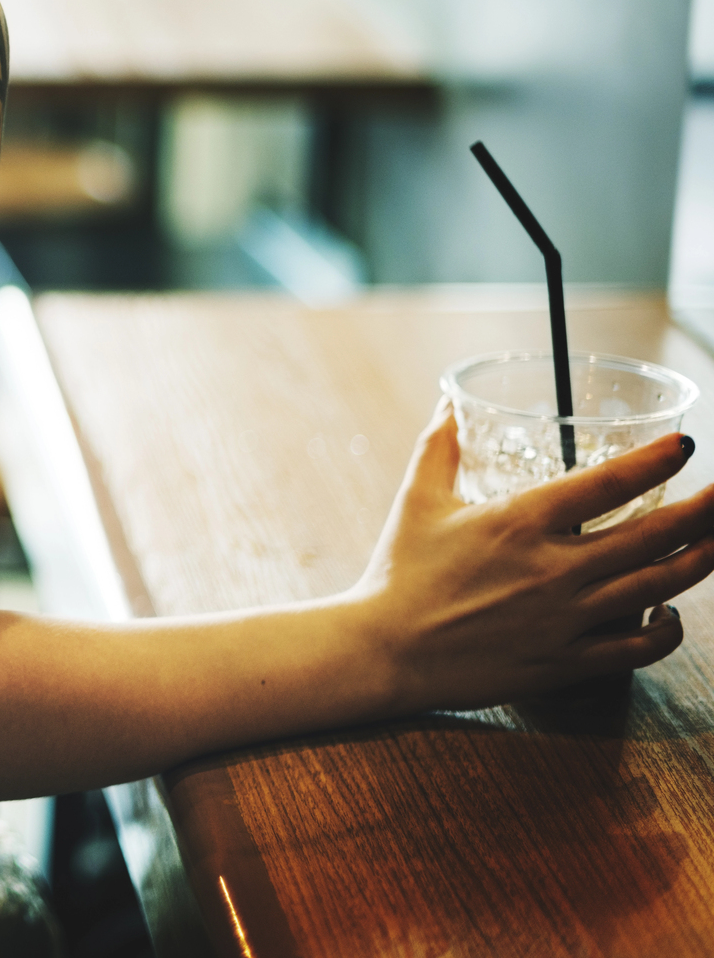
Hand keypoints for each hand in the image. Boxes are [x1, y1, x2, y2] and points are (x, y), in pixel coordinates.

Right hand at [354, 401, 713, 711]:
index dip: (657, 461)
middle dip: (705, 509)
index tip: (685, 446)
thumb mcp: (417, 499)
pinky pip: (639, 646)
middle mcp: (553, 569)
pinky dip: (667, 629)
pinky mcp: (566, 662)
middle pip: (655, 534)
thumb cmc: (398, 571)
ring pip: (659, 587)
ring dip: (700, 560)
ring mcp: (565, 619)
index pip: (610, 482)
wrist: (383, 651)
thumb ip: (440, 446)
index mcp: (520, 521)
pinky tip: (670, 613)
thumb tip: (448, 401)